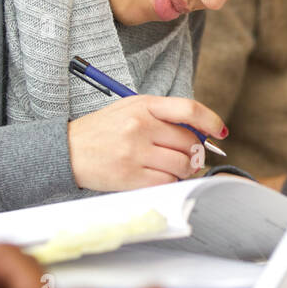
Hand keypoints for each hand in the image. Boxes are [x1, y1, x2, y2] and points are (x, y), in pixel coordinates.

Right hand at [67, 95, 226, 190]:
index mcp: (143, 105)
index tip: (220, 131)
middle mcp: (140, 126)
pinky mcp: (129, 176)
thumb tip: (198, 133)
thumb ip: (162, 116)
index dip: (211, 121)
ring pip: (181, 164)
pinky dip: (170, 182)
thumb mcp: (130, 109)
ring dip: (185, 169)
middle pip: (189, 142)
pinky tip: (161, 177)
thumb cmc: (103, 130)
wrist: (66, 150)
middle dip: (195, 152)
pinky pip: (166, 182)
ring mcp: (134, 152)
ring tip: (175, 168)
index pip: (189, 110)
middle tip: (190, 157)